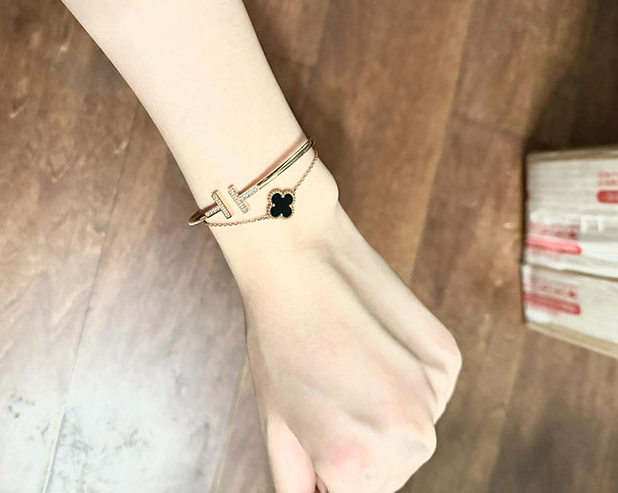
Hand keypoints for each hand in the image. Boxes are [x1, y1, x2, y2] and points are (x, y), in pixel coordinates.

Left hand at [212, 162, 461, 492]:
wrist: (299, 257)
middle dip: (357, 450)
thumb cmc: (277, 340)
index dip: (327, 470)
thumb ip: (301, 484)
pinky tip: (373, 345)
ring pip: (412, 433)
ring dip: (383, 415)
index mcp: (356, 463)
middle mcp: (409, 438)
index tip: (315, 441)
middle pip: (387, 474)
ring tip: (347, 365)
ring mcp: (435, 395)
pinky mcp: (450, 357)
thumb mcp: (280, 427)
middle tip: (325, 394)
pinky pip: (429, 392)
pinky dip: (405, 381)